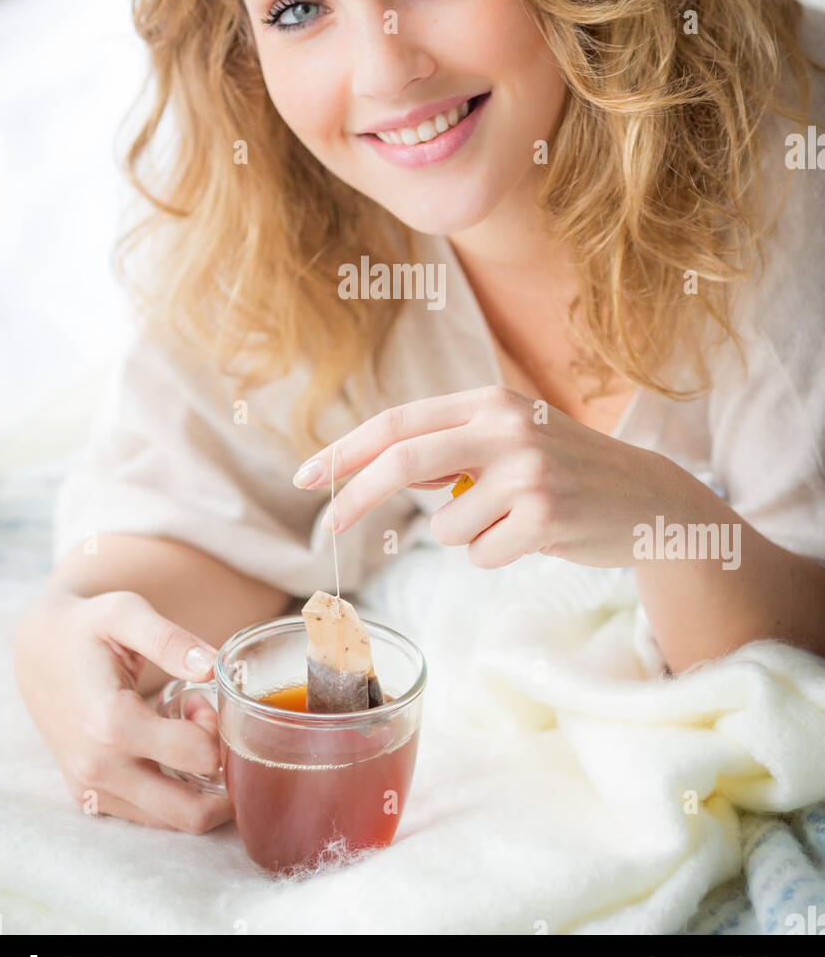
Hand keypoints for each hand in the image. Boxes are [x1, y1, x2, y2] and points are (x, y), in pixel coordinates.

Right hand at [13, 586, 232, 830]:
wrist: (37, 652)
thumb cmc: (87, 628)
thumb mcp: (125, 613)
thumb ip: (170, 639)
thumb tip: (212, 666)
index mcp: (111, 723)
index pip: (199, 756)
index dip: (215, 727)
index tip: (200, 699)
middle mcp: (99, 768)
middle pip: (192, 813)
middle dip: (218, 775)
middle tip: (206, 732)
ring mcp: (92, 790)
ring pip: (175, 821)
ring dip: (196, 784)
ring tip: (181, 736)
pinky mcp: (90, 800)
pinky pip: (150, 817)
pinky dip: (171, 791)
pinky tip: (161, 750)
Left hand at [293, 385, 681, 568]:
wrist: (649, 499)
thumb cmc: (567, 471)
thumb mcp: (509, 440)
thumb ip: (450, 448)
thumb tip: (377, 466)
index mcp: (489, 401)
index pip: (398, 423)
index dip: (346, 451)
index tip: (306, 477)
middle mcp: (506, 426)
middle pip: (403, 462)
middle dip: (355, 497)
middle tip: (329, 526)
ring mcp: (528, 471)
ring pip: (446, 525)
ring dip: (467, 536)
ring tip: (514, 522)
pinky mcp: (546, 516)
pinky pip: (482, 555)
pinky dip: (498, 556)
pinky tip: (539, 538)